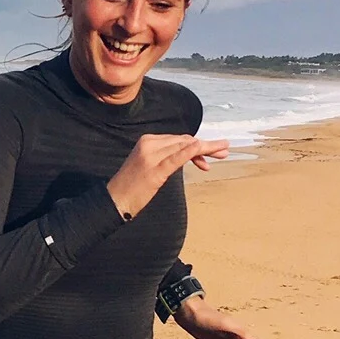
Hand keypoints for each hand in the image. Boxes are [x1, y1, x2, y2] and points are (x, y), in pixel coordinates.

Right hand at [106, 133, 228, 219]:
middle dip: (206, 146)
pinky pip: (174, 159)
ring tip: (222, 151)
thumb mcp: (149, 166)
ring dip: (206, 148)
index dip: (197, 145)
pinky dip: (188, 153)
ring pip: (184, 148)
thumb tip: (186, 154)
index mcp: (148, 140)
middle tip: (225, 150)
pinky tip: (199, 148)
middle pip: (184, 141)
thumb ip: (166, 157)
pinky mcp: (153, 170)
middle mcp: (150, 144)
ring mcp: (151, 156)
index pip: (179, 139)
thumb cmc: (132, 186)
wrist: (114, 199)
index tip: (211, 154)